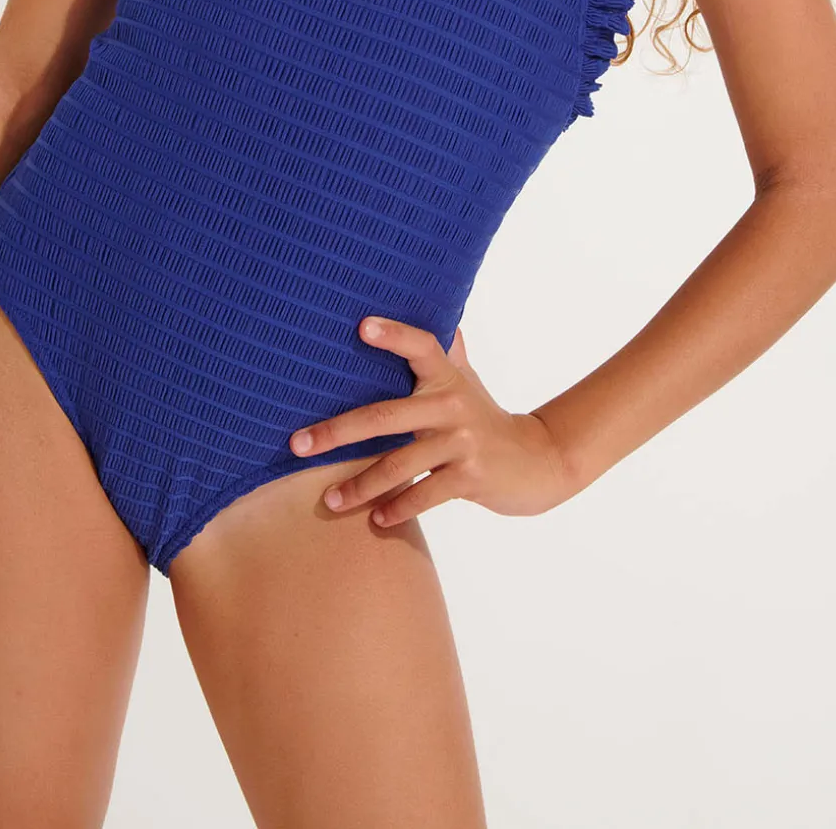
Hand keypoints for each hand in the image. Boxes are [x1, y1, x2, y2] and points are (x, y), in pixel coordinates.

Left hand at [288, 315, 571, 526]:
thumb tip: (440, 315)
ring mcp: (462, 442)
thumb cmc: (486, 418)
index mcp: (448, 377)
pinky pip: (422, 495)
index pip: (422, 345)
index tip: (361, 326)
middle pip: (385, 415)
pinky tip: (375, 519)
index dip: (394, 334)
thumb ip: (448, 353)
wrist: (537, 462)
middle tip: (298, 445)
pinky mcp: (469, 477)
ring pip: (397, 464)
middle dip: (336, 431)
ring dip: (358, 486)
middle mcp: (452, 404)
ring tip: (328, 501)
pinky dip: (395, 509)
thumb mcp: (467, 382)